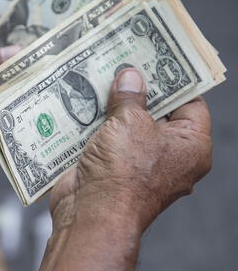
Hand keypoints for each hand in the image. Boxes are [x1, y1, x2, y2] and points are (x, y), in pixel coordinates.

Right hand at [49, 68, 212, 232]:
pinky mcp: (110, 169)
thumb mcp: (131, 122)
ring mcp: (137, 165)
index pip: (189, 103)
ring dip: (111, 107)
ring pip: (127, 126)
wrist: (91, 215)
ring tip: (97, 77)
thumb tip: (130, 76)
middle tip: (121, 61)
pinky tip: (80, 103)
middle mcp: (168, 157)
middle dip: (137, 90)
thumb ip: (131, 96)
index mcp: (190, 146)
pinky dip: (94, 125)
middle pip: (155, 113)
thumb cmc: (124, 172)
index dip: (172, 78)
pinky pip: (105, 140)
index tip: (154, 56)